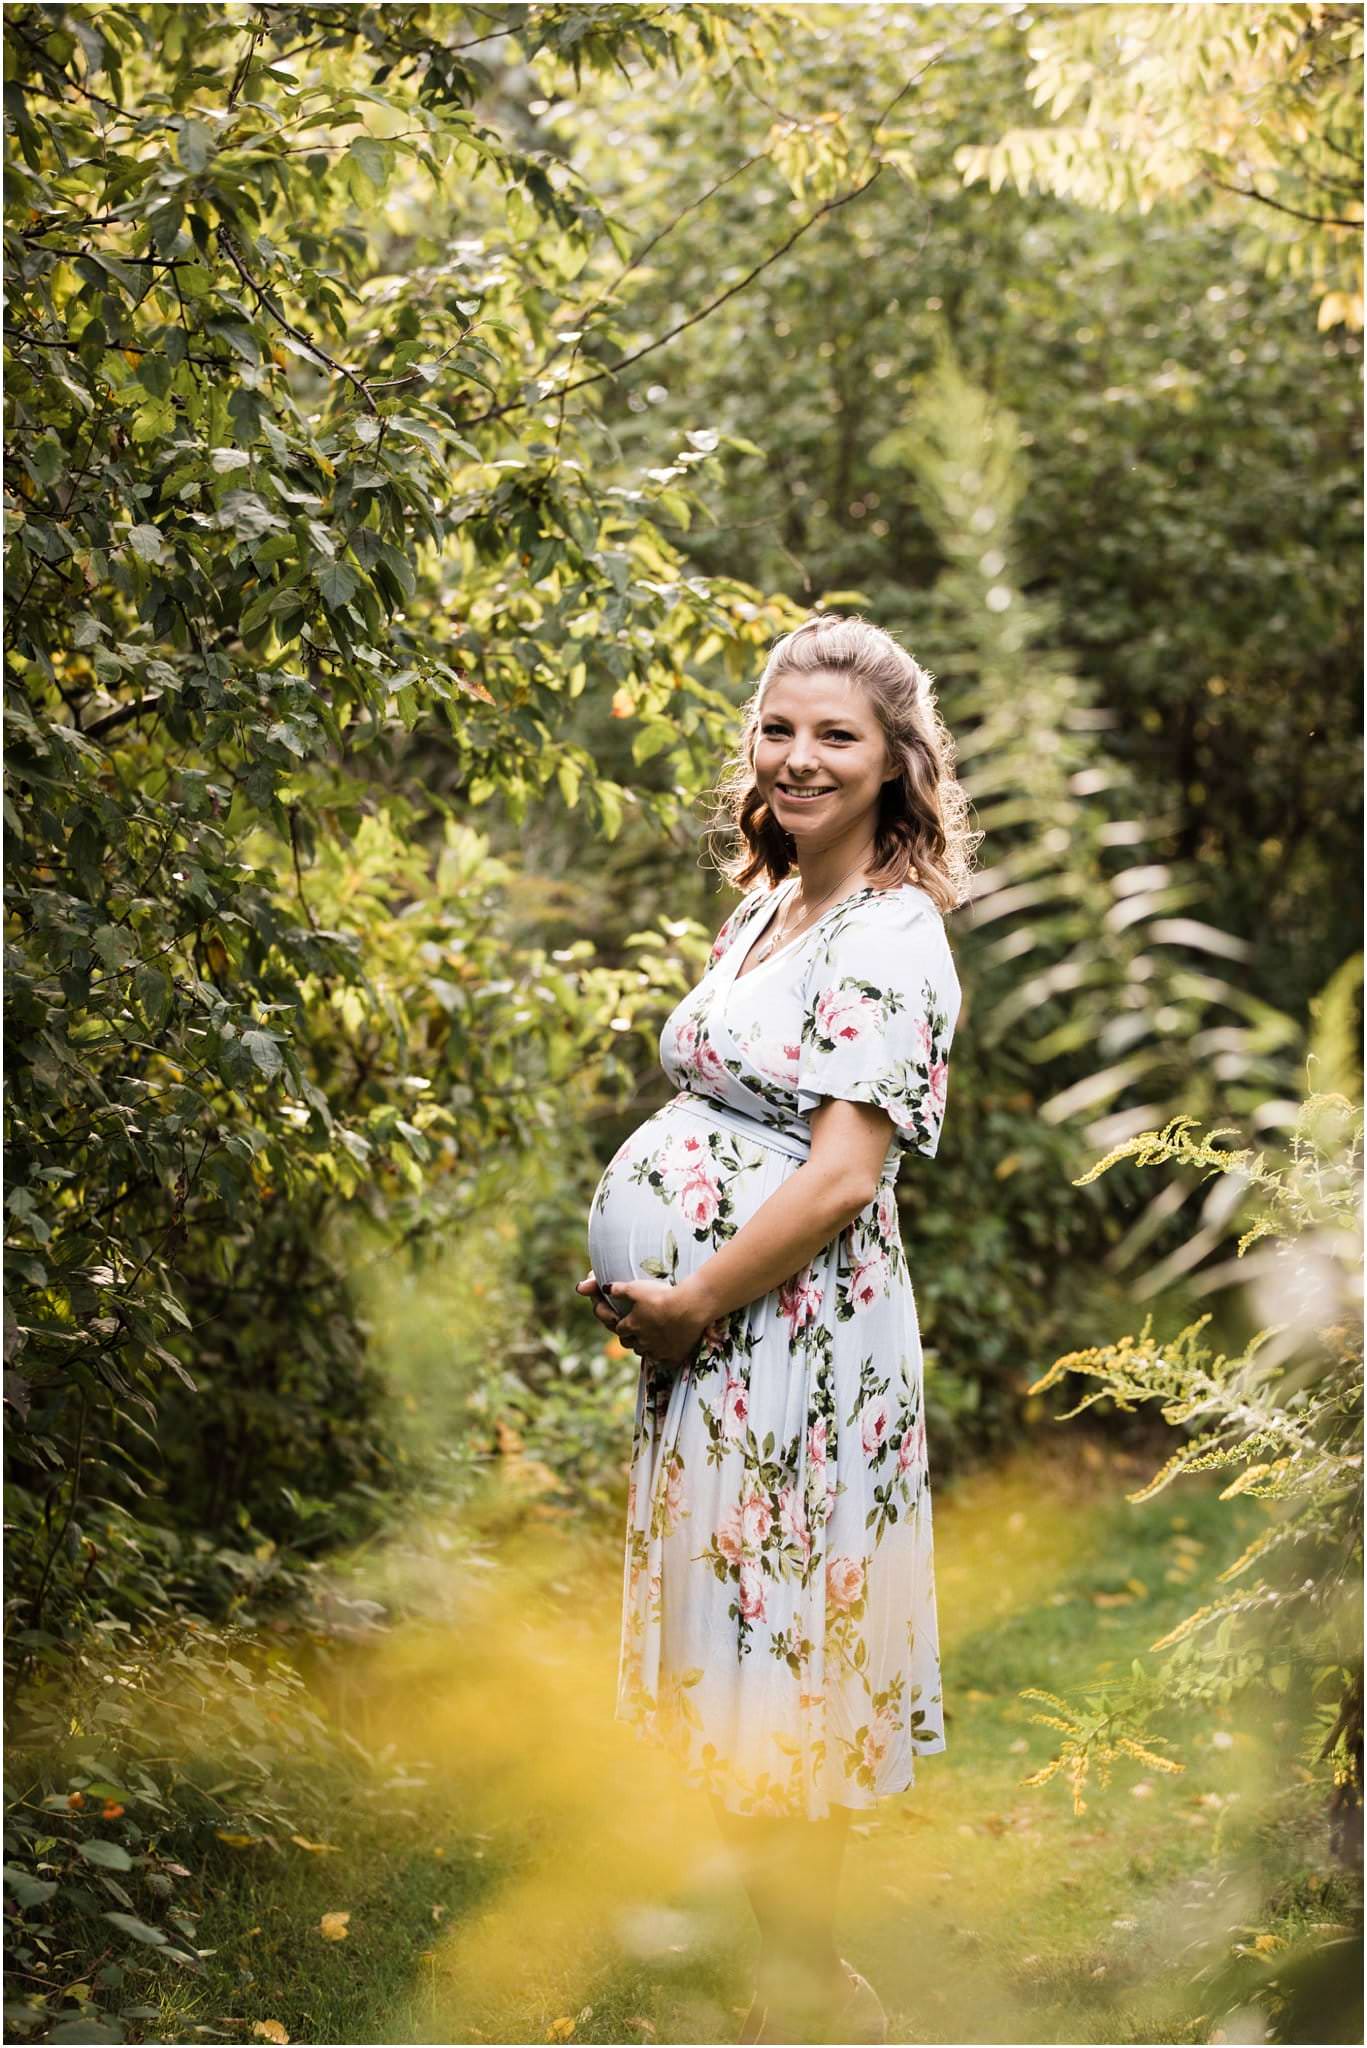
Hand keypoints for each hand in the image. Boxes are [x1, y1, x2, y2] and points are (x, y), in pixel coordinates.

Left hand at [576, 1272, 710, 1365]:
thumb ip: (620, 1289)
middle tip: (637, 1331)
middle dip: (631, 1338)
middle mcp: (642, 1341)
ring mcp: (657, 1351)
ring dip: (646, 1348)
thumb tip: (606, 1288)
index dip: (622, 1325)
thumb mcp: (637, 1288)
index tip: (625, 1321)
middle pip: (630, 1344)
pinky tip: (667, 1351)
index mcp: (632, 1325)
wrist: (689, 1308)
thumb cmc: (662, 1296)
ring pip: (646, 1354)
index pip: (620, 1329)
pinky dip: (663, 1357)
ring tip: (652, 1340)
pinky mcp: (672, 1357)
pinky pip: (664, 1362)